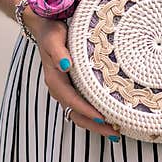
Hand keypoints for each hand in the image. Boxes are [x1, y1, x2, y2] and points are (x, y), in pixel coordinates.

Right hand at [23, 7, 120, 139]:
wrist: (45, 28)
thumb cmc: (52, 31)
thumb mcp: (53, 38)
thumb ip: (58, 52)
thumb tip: (65, 66)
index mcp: (55, 79)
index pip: (71, 100)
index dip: (86, 110)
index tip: (102, 118)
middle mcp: (60, 88)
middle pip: (76, 113)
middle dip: (94, 125)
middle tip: (115, 133)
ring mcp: (66, 90)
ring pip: (79, 114)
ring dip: (95, 124)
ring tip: (115, 131)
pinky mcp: (72, 88)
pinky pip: (82, 107)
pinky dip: (94, 115)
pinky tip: (109, 118)